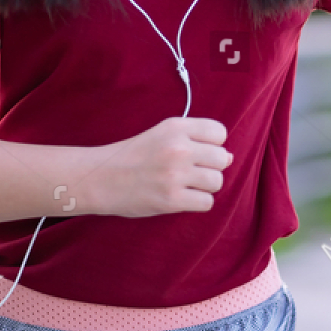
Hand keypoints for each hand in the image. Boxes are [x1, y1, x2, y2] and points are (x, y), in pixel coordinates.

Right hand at [83, 116, 231, 217]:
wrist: (100, 179)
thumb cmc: (132, 156)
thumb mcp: (161, 135)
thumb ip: (193, 140)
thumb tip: (229, 156)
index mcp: (175, 127)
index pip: (219, 132)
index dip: (212, 144)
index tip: (198, 152)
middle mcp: (178, 148)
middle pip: (222, 158)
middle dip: (210, 167)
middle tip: (190, 172)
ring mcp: (175, 174)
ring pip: (217, 182)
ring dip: (205, 187)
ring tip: (185, 186)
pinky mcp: (172, 199)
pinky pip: (207, 202)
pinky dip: (197, 203)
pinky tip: (181, 198)